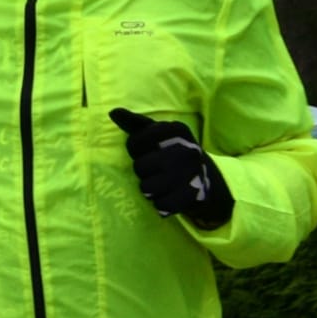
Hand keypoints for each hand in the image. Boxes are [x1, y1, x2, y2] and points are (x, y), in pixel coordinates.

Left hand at [109, 108, 233, 228]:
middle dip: (141, 170)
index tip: (143, 149)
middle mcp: (188, 150)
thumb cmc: (170, 150)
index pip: (135, 141)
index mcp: (177, 130)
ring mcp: (192, 173)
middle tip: (151, 170)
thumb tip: (114, 112)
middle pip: (140, 167)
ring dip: (147, 189)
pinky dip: (159, 204)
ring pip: (148, 188)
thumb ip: (134, 123)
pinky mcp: (194, 195)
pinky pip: (162, 205)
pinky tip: (164, 197)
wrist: (203, 176)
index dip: (134, 148)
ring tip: (156, 184)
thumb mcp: (156, 133)